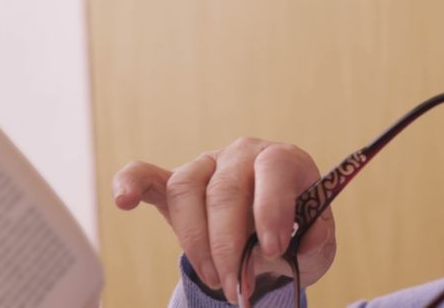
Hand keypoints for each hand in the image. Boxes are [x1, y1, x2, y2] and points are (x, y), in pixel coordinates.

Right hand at [112, 138, 337, 303]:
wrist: (271, 235)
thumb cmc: (297, 233)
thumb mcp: (317, 242)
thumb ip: (318, 242)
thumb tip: (309, 240)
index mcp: (284, 161)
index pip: (274, 170)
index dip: (271, 209)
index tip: (273, 249)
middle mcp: (244, 154)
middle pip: (225, 189)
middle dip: (228, 245)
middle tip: (239, 287)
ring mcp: (207, 165)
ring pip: (186, 189)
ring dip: (195, 240)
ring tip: (215, 277)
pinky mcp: (175, 182)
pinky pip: (146, 175)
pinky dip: (130, 184)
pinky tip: (124, 202)